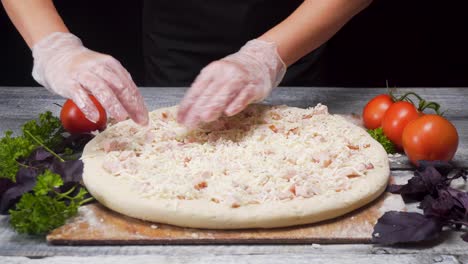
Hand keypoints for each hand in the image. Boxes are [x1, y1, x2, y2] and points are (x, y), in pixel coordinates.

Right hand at [32, 32, 148, 124]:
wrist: (56, 54)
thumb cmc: (84, 68)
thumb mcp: (104, 72)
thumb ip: (118, 87)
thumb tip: (135, 107)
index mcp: (111, 65)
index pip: (129, 85)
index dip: (138, 102)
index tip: (144, 117)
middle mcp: (99, 68)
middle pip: (118, 86)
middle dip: (131, 104)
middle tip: (138, 119)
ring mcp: (83, 74)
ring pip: (101, 88)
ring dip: (113, 104)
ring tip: (121, 117)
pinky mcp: (69, 82)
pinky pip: (79, 95)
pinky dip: (88, 106)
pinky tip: (95, 117)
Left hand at [177, 39, 285, 127]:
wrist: (260, 59)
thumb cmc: (235, 73)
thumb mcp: (217, 77)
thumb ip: (205, 92)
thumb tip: (188, 112)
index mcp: (212, 71)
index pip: (196, 90)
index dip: (187, 105)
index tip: (180, 119)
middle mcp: (225, 74)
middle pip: (209, 93)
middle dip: (198, 109)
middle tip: (190, 123)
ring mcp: (240, 79)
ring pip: (225, 94)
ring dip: (214, 106)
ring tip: (204, 118)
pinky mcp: (254, 87)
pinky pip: (244, 96)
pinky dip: (236, 103)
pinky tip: (229, 112)